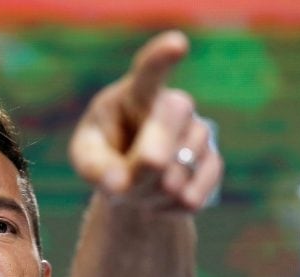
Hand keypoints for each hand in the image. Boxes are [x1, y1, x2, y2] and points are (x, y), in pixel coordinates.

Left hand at [69, 30, 222, 211]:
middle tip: (124, 185)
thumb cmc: (105, 159)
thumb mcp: (87, 160)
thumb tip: (118, 183)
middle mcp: (173, 105)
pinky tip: (158, 201)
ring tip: (138, 191)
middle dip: (147, 160)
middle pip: (170, 126)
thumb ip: (95, 169)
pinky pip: (193, 195)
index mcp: (136, 94)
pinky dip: (168, 208)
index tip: (177, 44)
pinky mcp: (212, 163)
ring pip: (178, 171)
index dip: (162, 57)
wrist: (136, 182)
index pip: (150, 72)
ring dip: (151, 193)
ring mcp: (197, 133)